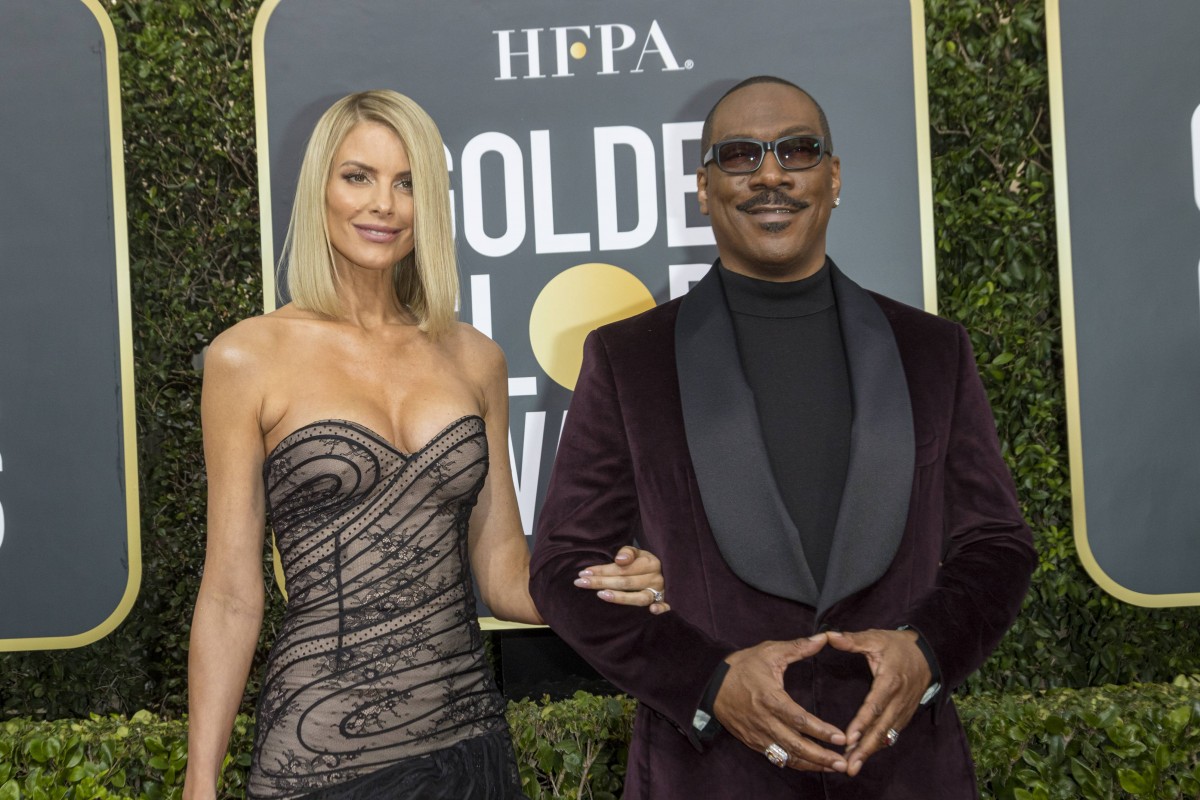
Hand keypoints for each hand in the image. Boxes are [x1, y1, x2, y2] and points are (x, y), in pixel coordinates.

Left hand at [574, 545, 669, 613]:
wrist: (667, 574)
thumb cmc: (645, 565)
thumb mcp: (638, 553)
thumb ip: (628, 553)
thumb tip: (619, 559)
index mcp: (650, 563)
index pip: (622, 568)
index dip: (602, 570)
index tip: (583, 573)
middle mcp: (655, 578)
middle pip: (626, 582)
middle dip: (602, 582)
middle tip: (581, 583)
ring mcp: (661, 592)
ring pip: (640, 597)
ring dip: (621, 597)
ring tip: (601, 595)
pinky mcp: (665, 603)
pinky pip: (665, 607)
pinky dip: (661, 609)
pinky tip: (651, 611)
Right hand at [713, 636, 847, 772]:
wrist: (711, 684)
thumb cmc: (742, 666)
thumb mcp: (769, 652)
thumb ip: (798, 647)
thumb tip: (824, 638)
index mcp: (770, 698)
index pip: (800, 720)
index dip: (821, 731)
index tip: (841, 737)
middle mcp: (764, 721)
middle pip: (796, 745)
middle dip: (821, 756)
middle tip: (843, 763)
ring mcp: (758, 735)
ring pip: (788, 757)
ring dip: (812, 764)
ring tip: (834, 767)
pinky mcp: (753, 742)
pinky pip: (777, 758)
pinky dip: (796, 764)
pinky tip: (812, 765)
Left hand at [825, 629, 930, 776]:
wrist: (928, 653)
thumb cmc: (897, 646)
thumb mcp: (875, 638)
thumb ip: (852, 640)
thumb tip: (828, 635)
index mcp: (890, 681)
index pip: (875, 706)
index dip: (862, 723)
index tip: (849, 739)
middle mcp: (898, 700)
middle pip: (882, 729)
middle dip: (865, 749)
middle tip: (850, 766)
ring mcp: (904, 710)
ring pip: (887, 735)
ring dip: (871, 751)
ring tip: (853, 766)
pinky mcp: (905, 714)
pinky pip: (892, 734)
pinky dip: (879, 746)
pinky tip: (865, 755)